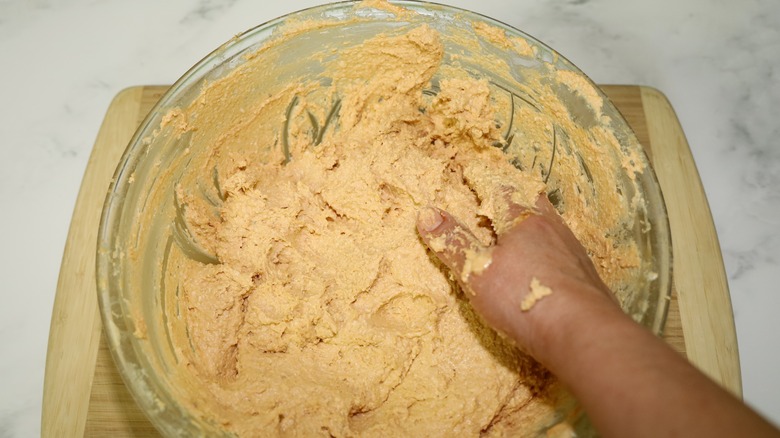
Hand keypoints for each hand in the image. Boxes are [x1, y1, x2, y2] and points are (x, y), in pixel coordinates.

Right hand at [416, 192, 620, 361]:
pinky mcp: (588, 279)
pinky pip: (566, 257)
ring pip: (554, 229)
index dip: (486, 181)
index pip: (503, 191)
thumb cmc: (523, 298)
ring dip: (539, 226)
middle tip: (506, 193)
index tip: (474, 172)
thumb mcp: (477, 272)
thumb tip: (426, 213)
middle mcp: (554, 230)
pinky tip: (549, 270)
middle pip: (535, 204)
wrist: (583, 334)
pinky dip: (553, 255)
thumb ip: (453, 243)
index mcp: (525, 222)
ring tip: (527, 228)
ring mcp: (575, 254)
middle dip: (519, 198)